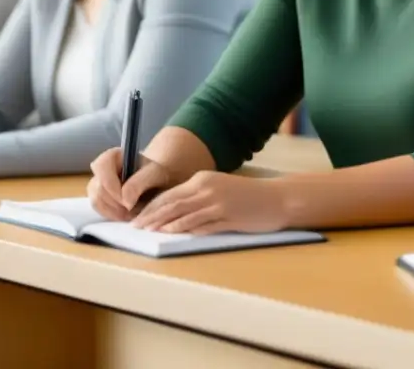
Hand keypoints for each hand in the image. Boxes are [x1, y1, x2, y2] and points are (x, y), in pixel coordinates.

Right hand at [87, 147, 174, 221]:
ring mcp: (97, 183)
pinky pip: (99, 210)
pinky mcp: (98, 198)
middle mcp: (101, 168)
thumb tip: (125, 201)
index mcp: (113, 155)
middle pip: (99, 189)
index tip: (129, 202)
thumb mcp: (155, 174)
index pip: (102, 169)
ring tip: (133, 211)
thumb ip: (139, 183)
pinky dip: (113, 215)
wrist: (159, 183)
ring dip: (115, 211)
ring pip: (97, 202)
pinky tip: (127, 213)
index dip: (112, 188)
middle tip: (134, 209)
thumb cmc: (158, 174)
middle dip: (116, 204)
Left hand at [130, 171, 287, 234]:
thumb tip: (173, 212)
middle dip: (151, 216)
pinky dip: (183, 228)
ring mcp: (218, 203)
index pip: (170, 193)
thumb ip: (198, 196)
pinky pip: (200, 224)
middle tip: (135, 227)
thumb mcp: (220, 188)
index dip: (151, 206)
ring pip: (183, 213)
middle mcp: (208, 188)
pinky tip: (171, 234)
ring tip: (147, 232)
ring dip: (163, 223)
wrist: (278, 199)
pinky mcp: (227, 217)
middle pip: (172, 203)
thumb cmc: (249, 196)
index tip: (137, 217)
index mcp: (204, 179)